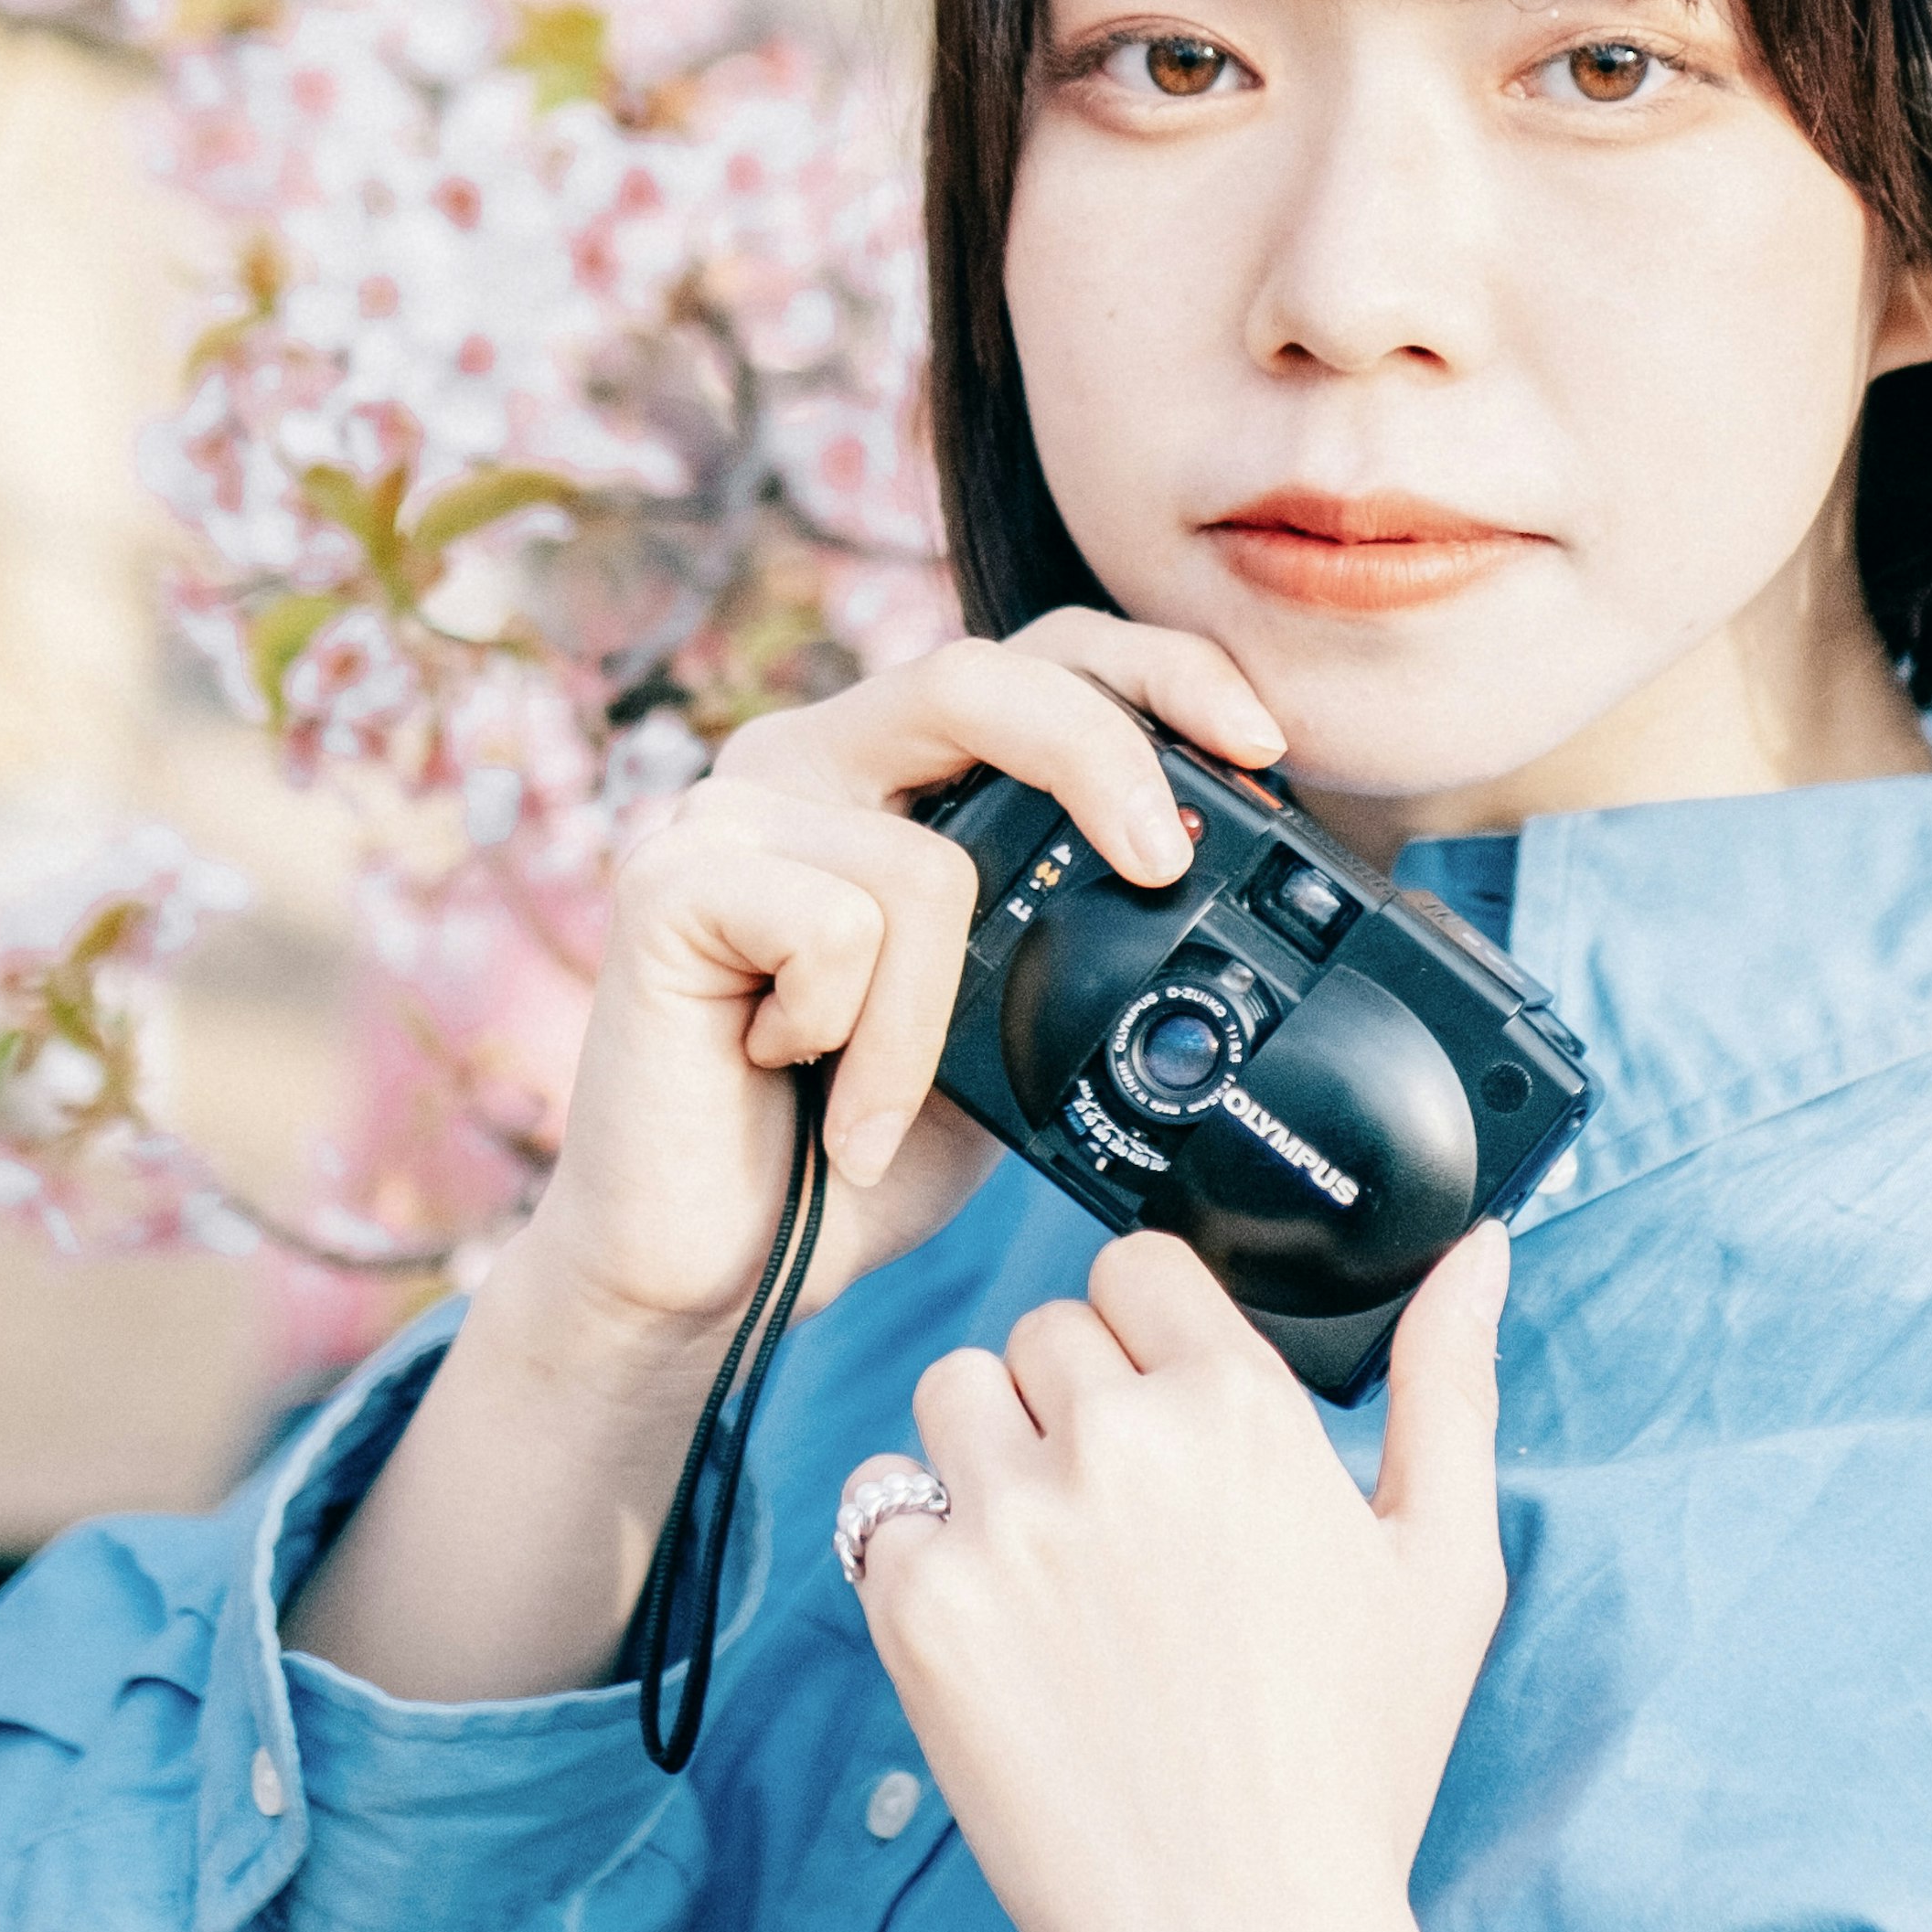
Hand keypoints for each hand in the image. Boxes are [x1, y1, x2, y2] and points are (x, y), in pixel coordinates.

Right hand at [512, 605, 1286, 1365]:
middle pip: (984, 674)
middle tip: (1164, 868)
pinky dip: (857, 1042)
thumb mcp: (1012, 1027)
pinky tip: (789, 1078)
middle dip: (1104, 757)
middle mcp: (808, 759)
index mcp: (897, 773)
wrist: (712, 1273)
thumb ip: (1074, 933)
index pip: (1038, 658)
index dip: (1156, 671)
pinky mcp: (667, 879)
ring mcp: (726, 809)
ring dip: (931, 1028)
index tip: (1263, 745)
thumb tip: (1232, 897)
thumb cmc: (854, 1149)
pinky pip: (839, 928)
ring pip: (927, 865)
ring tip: (874, 1113)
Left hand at [858, 1219, 1513, 1931]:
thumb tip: (1476, 1249)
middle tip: (1127, 1532)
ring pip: (951, 1393)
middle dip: (1078, 1407)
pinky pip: (879, 1504)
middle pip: (1044, 1331)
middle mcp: (1116, 1441)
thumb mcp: (1443, 1567)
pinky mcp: (919, 1609)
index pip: (1138, 1268)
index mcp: (1240, 1408)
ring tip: (1054, 1569)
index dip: (1155, 1346)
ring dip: (988, 1454)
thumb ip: (1448, 1384)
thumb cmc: (1357, 1763)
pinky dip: (921, 1553)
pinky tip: (998, 1634)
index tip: (1174, 1430)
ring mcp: (1006, 1523)